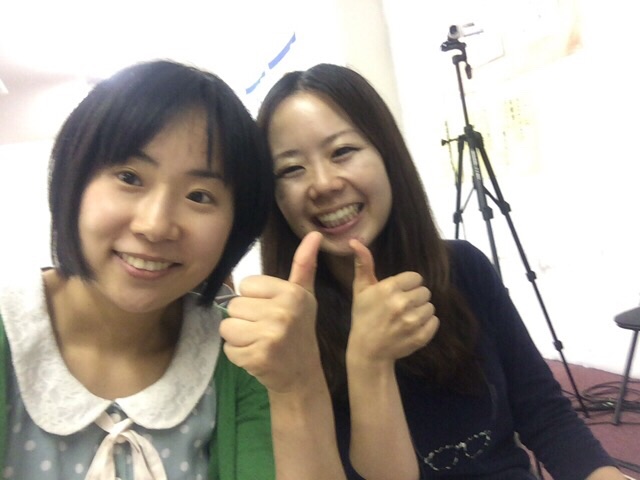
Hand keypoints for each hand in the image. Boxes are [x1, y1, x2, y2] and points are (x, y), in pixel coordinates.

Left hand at [220, 232, 322, 392]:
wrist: (302, 374)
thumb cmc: (299, 329)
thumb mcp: (304, 295)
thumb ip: (304, 264)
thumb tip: (315, 234)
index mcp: (291, 293)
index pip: (246, 286)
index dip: (255, 299)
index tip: (272, 311)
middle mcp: (282, 312)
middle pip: (234, 306)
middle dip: (245, 319)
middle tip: (267, 330)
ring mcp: (270, 336)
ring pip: (227, 327)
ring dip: (239, 337)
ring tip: (259, 342)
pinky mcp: (258, 358)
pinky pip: (228, 349)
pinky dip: (238, 355)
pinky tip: (257, 356)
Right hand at [347, 239, 438, 363]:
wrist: (367, 351)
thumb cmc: (363, 317)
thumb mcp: (360, 289)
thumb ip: (363, 264)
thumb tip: (355, 241)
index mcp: (388, 289)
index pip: (415, 278)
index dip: (407, 285)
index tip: (397, 294)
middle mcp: (402, 303)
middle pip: (424, 291)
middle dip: (414, 298)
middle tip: (401, 307)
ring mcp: (412, 322)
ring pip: (430, 307)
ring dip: (421, 311)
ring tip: (406, 318)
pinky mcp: (421, 336)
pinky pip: (435, 322)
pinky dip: (427, 325)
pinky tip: (412, 328)